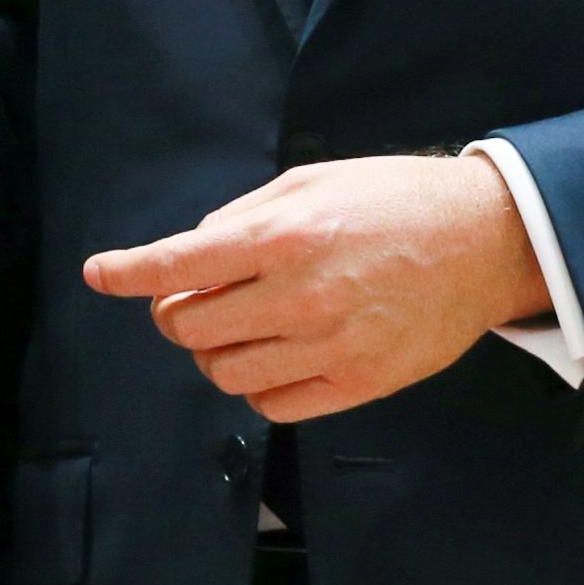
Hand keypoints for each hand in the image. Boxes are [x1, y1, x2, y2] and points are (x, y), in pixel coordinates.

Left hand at [82, 155, 552, 422]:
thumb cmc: (394, 199)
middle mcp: (299, 294)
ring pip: (225, 373)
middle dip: (178, 311)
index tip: (99, 273)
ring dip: (215, 351)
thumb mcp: (314, 179)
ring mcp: (329, 346)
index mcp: (284, 235)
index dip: (127, 271)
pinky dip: (257, 385)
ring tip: (240, 326)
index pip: (177, 264)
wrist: (483, 241)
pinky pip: (272, 405)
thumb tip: (191, 251)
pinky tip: (277, 355)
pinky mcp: (357, 384)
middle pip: (189, 327)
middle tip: (199, 296)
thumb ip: (245, 215)